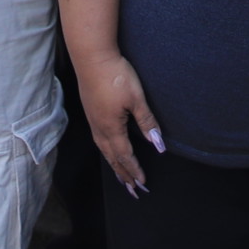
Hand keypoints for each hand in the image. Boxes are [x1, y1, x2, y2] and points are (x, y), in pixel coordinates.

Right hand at [72, 52, 163, 193]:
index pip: (125, 156)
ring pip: (104, 151)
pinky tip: (108, 150)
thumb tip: (158, 144)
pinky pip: (99, 141)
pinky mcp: (90, 112)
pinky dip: (106, 153)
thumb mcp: (136, 98)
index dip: (134, 170)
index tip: (142, 183)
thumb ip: (147, 121)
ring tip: (121, 177)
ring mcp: (93, 121)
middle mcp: (100, 129)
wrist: (92, 57)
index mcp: (112, 128)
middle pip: (112, 159)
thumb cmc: (115, 75)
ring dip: (114, 166)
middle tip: (132, 190)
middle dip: (123, 175)